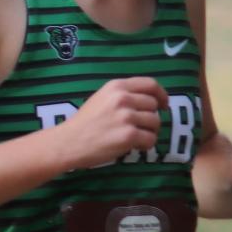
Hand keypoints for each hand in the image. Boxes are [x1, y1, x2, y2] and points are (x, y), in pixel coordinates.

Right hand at [50, 76, 166, 171]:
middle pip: (154, 105)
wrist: (68, 142)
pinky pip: (150, 139)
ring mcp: (126, 116)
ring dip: (149, 132)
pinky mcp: (128, 135)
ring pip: (155, 123)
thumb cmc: (84, 123)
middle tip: (140, 127)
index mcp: (116, 86)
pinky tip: (133, 146)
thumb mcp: (101, 98)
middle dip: (151, 118)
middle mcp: (123, 98)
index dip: (161, 95)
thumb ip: (123, 95)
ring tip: (134, 138)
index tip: (164, 105)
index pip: (150, 84)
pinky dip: (145, 145)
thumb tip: (150, 102)